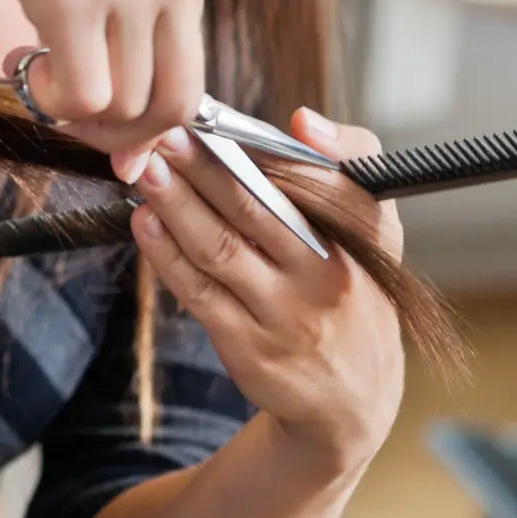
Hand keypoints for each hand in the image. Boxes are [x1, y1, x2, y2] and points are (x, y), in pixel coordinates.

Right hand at [0, 0, 219, 182]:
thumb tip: (103, 56)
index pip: (193, 61)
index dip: (146, 105)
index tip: (98, 107)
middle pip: (177, 101)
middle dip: (122, 131)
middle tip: (67, 111)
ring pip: (128, 106)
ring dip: (73, 110)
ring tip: (28, 64)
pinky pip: (83, 97)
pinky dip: (50, 102)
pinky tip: (19, 61)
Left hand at [126, 108, 406, 472]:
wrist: (351, 396)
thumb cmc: (351, 288)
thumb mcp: (372, 230)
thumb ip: (344, 165)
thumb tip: (300, 120)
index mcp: (363, 237)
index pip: (324, 183)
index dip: (268, 150)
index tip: (218, 122)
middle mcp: (327, 276)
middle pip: (257, 210)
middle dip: (204, 169)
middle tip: (165, 135)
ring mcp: (285, 316)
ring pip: (221, 250)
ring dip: (177, 207)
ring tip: (144, 170)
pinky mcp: (248, 347)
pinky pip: (200, 293)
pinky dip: (168, 255)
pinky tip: (144, 223)